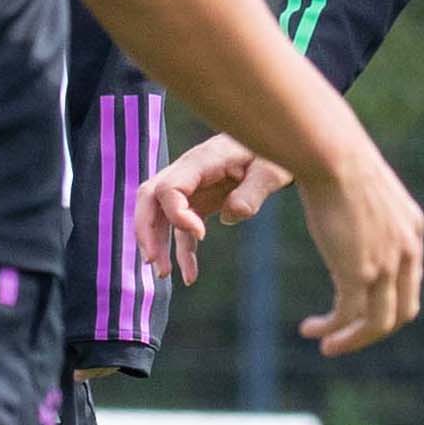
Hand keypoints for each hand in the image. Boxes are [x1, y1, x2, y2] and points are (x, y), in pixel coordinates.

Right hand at [137, 133, 291, 284]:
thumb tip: (231, 216)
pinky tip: (190, 276)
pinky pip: (181, 228)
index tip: (201, 234)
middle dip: (147, 230)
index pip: (169, 187)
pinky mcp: (199, 203)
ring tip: (165, 275)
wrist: (277, 148)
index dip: (177, 214)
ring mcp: (191, 188)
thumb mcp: (271, 171)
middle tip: (153, 260)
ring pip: (159, 215)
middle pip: (150, 197)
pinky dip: (182, 251)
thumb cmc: (273, 155)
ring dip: (158, 245)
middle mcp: (189, 172)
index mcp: (203, 161)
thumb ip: (253, 192)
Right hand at [291, 140, 423, 353]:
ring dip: (352, 340)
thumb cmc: (336, 158)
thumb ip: (362, 207)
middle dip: (374, 330)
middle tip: (348, 337)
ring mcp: (386, 265)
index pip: (409, 281)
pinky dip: (332, 330)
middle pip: (402, 311)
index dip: (386, 300)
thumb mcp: (361, 185)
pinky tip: (312, 330)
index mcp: (412, 229)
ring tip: (327, 346)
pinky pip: (349, 317)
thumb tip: (342, 204)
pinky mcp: (360, 273)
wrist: (332, 154)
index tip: (359, 307)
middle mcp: (407, 251)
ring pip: (377, 323)